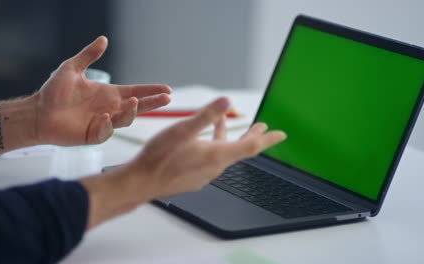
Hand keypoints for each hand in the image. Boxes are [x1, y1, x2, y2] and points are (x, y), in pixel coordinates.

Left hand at [32, 36, 171, 145]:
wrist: (37, 112)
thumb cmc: (54, 92)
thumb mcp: (72, 68)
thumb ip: (89, 55)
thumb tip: (104, 39)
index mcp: (109, 94)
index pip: (136, 91)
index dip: (151, 91)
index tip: (167, 89)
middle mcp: (110, 109)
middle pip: (138, 107)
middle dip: (153, 103)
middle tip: (166, 99)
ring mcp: (103, 123)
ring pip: (125, 120)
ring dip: (131, 112)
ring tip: (132, 101)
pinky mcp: (93, 135)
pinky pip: (105, 132)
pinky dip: (106, 125)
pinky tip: (102, 116)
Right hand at [128, 97, 286, 199]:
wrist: (141, 182)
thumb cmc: (159, 157)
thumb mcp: (183, 130)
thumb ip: (206, 116)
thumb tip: (227, 101)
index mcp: (216, 155)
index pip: (251, 146)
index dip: (267, 138)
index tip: (281, 134)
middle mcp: (215, 167)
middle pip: (240, 150)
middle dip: (253, 137)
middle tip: (263, 127)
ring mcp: (205, 175)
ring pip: (223, 154)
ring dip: (228, 139)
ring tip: (225, 125)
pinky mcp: (194, 178)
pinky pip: (211, 160)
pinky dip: (214, 147)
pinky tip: (203, 142)